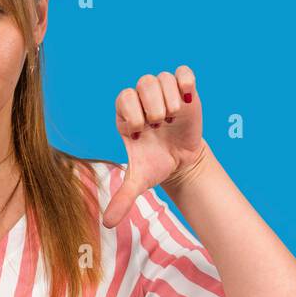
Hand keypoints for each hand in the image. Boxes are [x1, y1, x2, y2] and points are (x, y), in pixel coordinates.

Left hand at [103, 66, 204, 227]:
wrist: (181, 160)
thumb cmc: (156, 164)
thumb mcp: (140, 180)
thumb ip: (123, 197)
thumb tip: (108, 224)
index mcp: (125, 114)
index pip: (123, 98)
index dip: (133, 114)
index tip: (141, 133)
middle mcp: (142, 98)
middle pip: (144, 83)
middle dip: (154, 108)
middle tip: (159, 126)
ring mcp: (163, 91)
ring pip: (162, 78)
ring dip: (170, 101)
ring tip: (172, 119)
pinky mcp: (184, 89)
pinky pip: (183, 72)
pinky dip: (186, 82)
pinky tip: (187, 99)